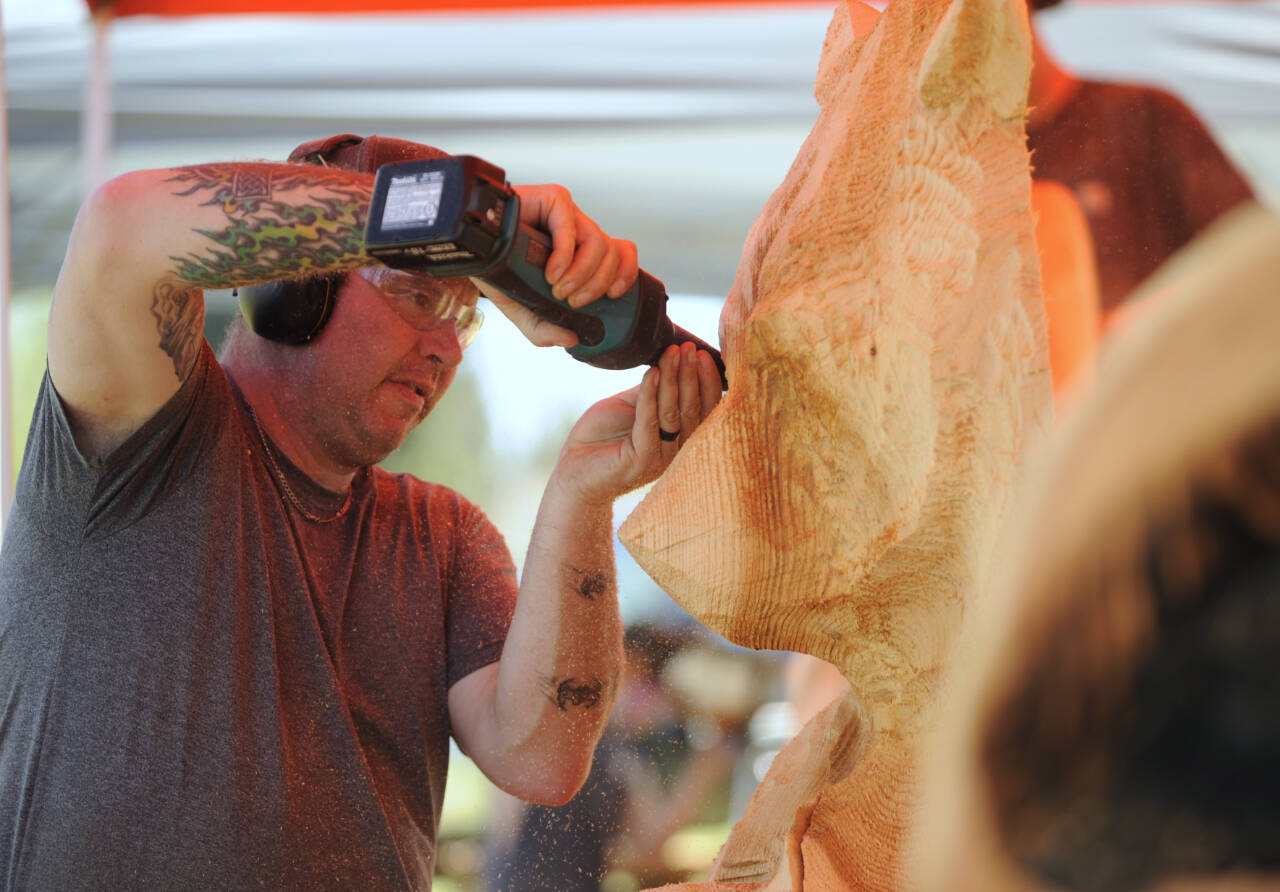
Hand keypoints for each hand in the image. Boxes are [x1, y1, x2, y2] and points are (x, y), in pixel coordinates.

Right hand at [473, 183, 638, 347]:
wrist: (467, 249)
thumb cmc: (497, 272)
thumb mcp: (522, 309)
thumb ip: (544, 329)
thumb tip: (572, 339)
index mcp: (581, 251)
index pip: (621, 254)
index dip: (625, 274)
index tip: (612, 296)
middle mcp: (578, 230)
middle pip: (611, 254)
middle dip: (595, 285)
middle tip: (572, 301)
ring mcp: (566, 214)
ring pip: (598, 243)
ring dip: (581, 274)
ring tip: (557, 289)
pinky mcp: (551, 199)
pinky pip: (570, 227)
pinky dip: (564, 256)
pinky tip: (550, 273)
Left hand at [550, 342, 722, 504]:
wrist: (572, 470)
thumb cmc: (601, 438)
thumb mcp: (631, 406)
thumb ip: (653, 391)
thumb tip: (670, 360)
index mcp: (679, 439)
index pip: (702, 409)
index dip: (706, 381)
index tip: (701, 353)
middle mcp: (676, 451)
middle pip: (693, 409)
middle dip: (693, 375)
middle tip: (690, 349)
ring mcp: (660, 457)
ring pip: (674, 414)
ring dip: (675, 379)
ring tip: (674, 353)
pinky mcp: (640, 460)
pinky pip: (649, 422)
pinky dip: (651, 395)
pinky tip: (652, 372)